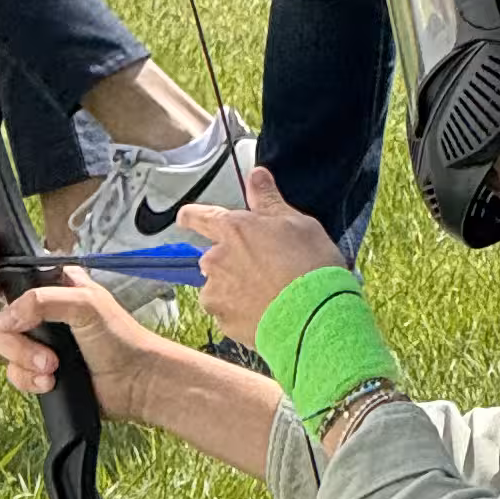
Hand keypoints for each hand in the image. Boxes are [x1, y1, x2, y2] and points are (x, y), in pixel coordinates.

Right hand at [0, 256, 204, 428]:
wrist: (133, 382)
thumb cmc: (120, 336)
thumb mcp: (86, 304)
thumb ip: (44, 301)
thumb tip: (8, 316)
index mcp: (51, 279)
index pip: (10, 257)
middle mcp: (39, 305)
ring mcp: (35, 336)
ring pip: (0, 340)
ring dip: (23, 354)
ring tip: (50, 364)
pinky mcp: (34, 367)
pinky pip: (12, 371)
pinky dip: (28, 377)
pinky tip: (50, 379)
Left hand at [179, 164, 345, 348]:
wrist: (315, 319)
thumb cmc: (310, 266)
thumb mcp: (297, 223)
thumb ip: (269, 201)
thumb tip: (255, 175)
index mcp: (234, 229)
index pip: (200, 217)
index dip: (192, 217)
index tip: (184, 218)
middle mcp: (217, 260)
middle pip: (214, 257)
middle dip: (231, 261)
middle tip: (264, 268)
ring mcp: (217, 294)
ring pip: (220, 287)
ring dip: (235, 289)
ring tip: (269, 294)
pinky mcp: (224, 323)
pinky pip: (228, 314)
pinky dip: (242, 313)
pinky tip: (267, 313)